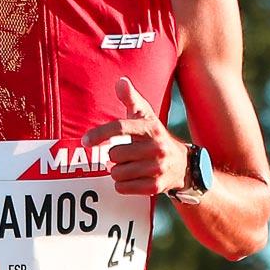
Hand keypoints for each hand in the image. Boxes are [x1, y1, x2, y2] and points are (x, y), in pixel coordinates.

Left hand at [82, 79, 186, 198]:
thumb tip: (121, 81)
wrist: (183, 164)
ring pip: (117, 173)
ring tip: (127, 167)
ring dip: (116, 171)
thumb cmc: (156, 136)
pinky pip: (123, 187)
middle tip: (122, 155)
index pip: (120, 127)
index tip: (86, 141)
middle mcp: (156, 147)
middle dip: (112, 156)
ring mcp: (156, 168)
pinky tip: (131, 178)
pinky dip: (121, 184)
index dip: (100, 134)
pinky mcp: (155, 186)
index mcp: (150, 128)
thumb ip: (131, 99)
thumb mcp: (146, 116)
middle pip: (114, 154)